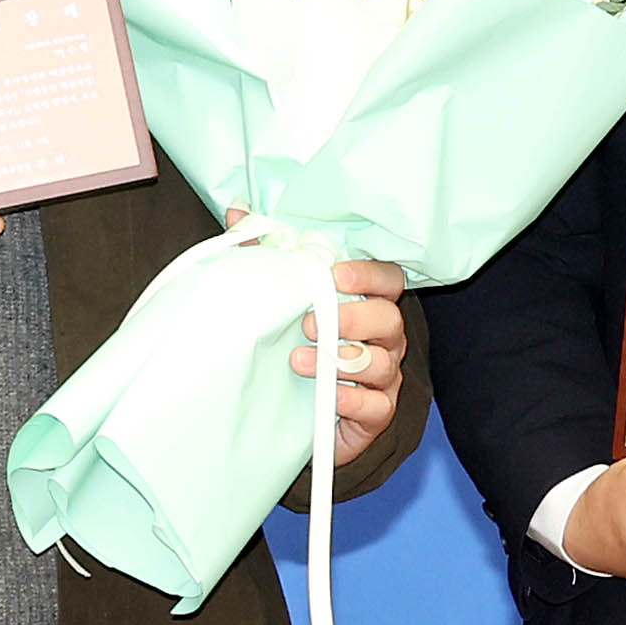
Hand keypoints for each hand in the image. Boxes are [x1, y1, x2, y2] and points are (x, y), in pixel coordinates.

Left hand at [253, 214, 410, 467]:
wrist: (295, 411)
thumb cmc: (296, 344)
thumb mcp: (279, 299)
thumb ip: (263, 254)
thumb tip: (237, 211)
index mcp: (368, 304)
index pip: (388, 279)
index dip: (369, 274)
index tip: (337, 274)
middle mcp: (383, 337)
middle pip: (388, 318)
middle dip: (353, 318)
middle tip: (310, 322)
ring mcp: (384, 375)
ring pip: (382, 362)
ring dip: (344, 360)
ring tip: (300, 360)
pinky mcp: (376, 413)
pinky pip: (376, 406)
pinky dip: (353, 400)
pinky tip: (329, 395)